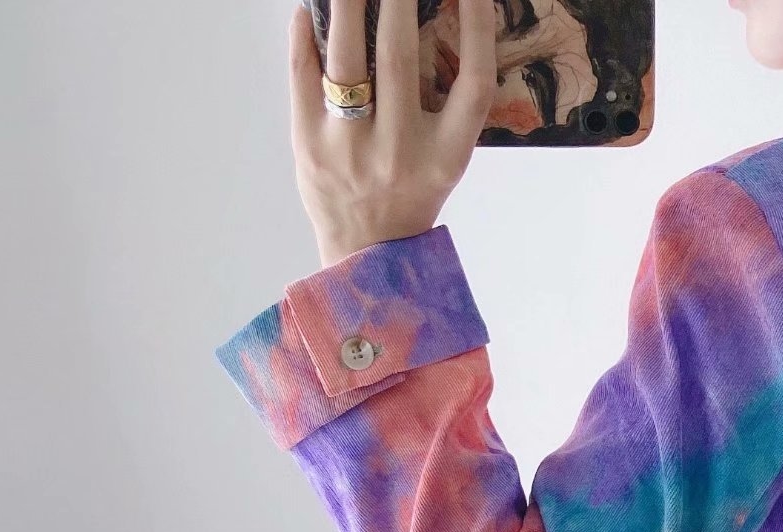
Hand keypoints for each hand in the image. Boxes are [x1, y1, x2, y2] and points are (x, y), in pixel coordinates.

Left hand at [288, 0, 497, 268]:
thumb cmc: (409, 196)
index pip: (473, 84)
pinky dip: (305, 35)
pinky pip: (304, 75)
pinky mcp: (309, 144)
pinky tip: (309, 11)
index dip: (478, 30)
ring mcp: (351, 148)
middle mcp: (401, 151)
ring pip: (348, 58)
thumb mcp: (442, 160)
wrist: (366, 254)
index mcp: (446, 156)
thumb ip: (440, 105)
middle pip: (402, 57)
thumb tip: (426, 24)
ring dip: (348, 3)